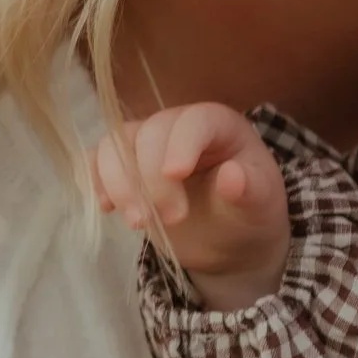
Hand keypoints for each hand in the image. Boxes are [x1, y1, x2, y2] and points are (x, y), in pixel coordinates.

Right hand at [93, 103, 291, 308]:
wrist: (228, 236)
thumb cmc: (247, 211)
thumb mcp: (260, 204)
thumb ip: (250, 189)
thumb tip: (232, 176)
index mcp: (218, 124)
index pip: (194, 121)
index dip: (181, 144)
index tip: (175, 175)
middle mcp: (178, 125)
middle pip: (150, 133)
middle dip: (152, 177)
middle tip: (171, 220)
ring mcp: (146, 143)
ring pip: (116, 143)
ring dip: (120, 183)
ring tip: (139, 222)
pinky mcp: (124, 165)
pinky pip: (98, 160)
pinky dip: (97, 182)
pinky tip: (108, 208)